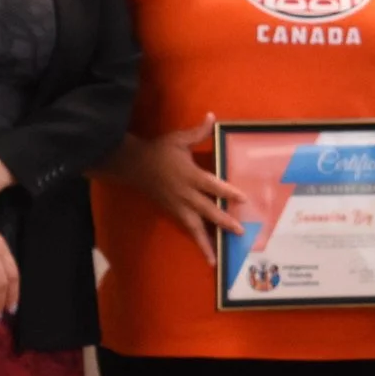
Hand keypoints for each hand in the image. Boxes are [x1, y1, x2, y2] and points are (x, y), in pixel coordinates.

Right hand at [102, 116, 245, 263]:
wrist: (132, 165)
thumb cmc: (159, 151)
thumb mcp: (177, 139)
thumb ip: (198, 132)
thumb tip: (212, 117)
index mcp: (189, 175)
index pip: (211, 184)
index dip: (226, 192)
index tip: (243, 199)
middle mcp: (185, 193)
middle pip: (206, 209)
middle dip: (222, 221)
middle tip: (239, 231)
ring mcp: (178, 205)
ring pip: (194, 226)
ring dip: (207, 241)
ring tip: (219, 258)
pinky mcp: (172, 213)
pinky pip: (188, 229)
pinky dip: (198, 241)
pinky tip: (209, 254)